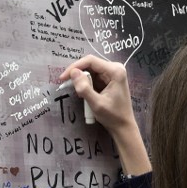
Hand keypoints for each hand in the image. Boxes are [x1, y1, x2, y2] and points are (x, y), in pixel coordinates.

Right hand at [59, 56, 151, 175]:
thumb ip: (84, 88)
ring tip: (79, 93)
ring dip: (82, 80)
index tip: (63, 78)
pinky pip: (93, 76)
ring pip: (90, 70)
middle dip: (78, 74)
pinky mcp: (109, 79)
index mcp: (115, 71)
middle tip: (67, 85)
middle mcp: (115, 68)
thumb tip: (73, 73)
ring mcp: (112, 73)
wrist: (123, 126)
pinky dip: (86, 83)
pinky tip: (85, 93)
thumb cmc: (112, 116)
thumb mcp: (96, 104)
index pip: (90, 61)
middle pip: (90, 64)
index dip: (75, 67)